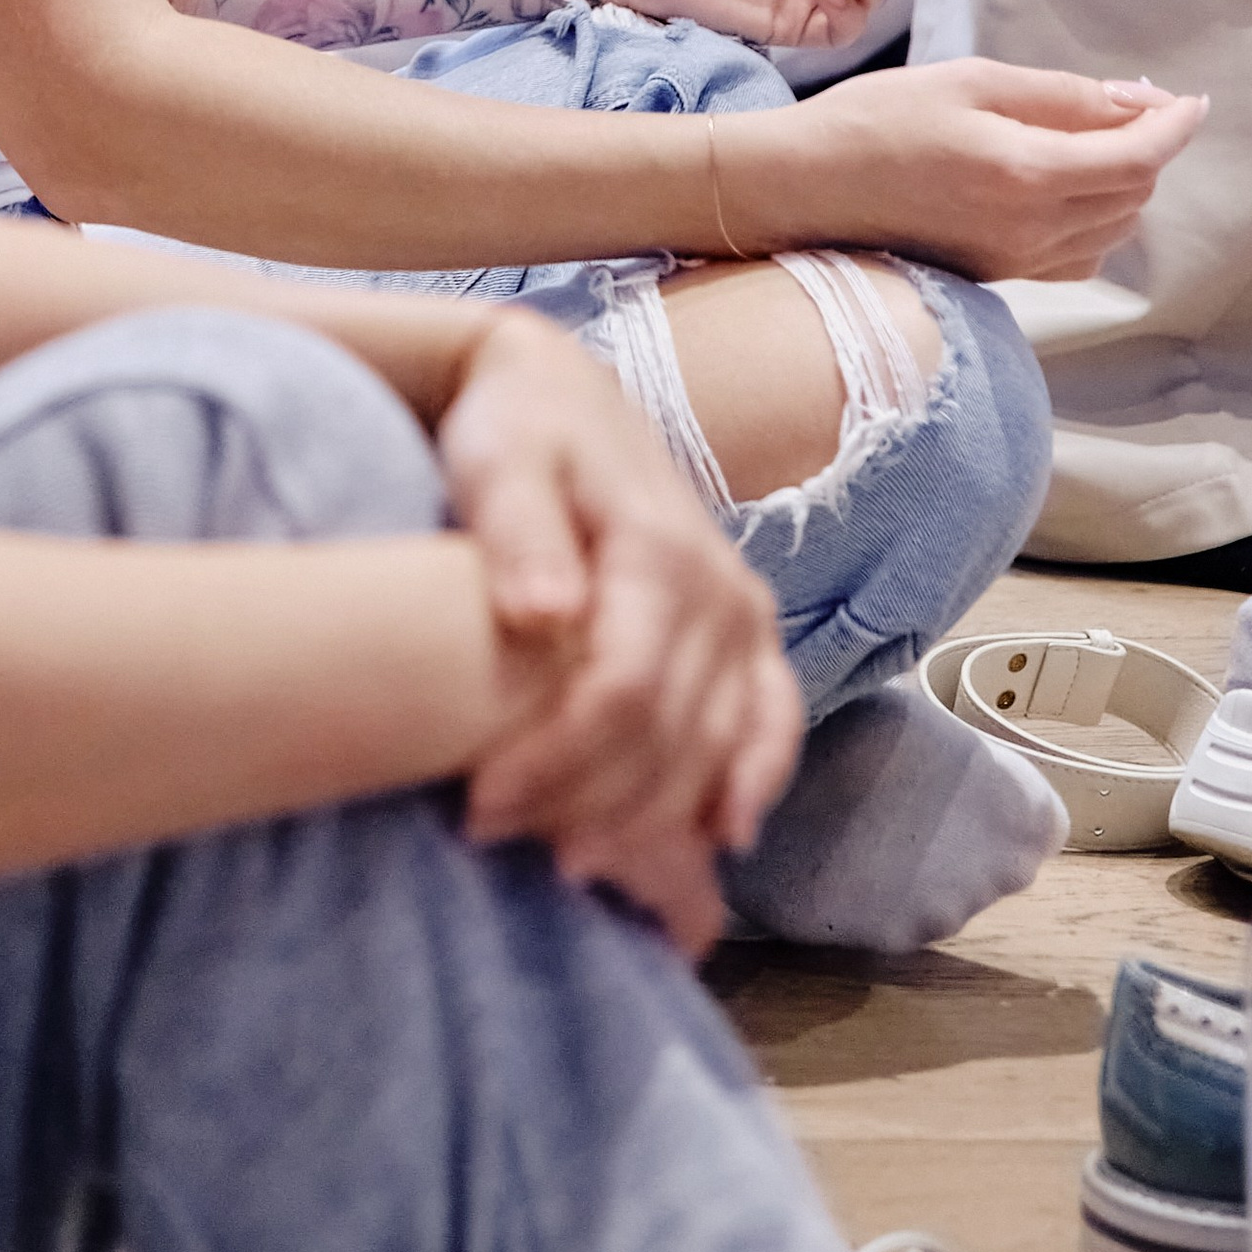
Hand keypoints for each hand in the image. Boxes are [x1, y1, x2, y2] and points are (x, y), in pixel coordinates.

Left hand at [434, 310, 800, 952]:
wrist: (560, 391)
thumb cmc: (516, 427)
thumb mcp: (500, 460)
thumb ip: (518, 532)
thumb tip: (543, 613)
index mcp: (660, 554)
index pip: (621, 694)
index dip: (555, 764)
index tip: (478, 805)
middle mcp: (719, 591)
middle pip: (668, 736)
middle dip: (586, 806)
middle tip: (494, 837)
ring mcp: (743, 613)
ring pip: (715, 746)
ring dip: (650, 818)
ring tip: (568, 859)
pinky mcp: (747, 628)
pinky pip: (774, 718)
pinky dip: (754, 779)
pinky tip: (720, 837)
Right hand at [734, 61, 1204, 281]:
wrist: (801, 187)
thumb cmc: (872, 121)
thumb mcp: (967, 80)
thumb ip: (1057, 93)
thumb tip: (1130, 101)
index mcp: (1026, 174)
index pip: (1137, 158)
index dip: (1173, 126)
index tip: (1189, 101)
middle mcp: (1030, 230)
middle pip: (1133, 195)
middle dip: (1146, 147)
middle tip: (1127, 105)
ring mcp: (1013, 261)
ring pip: (1112, 229)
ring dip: (1122, 184)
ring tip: (1094, 140)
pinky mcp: (994, 275)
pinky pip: (1077, 256)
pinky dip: (1094, 220)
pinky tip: (1065, 189)